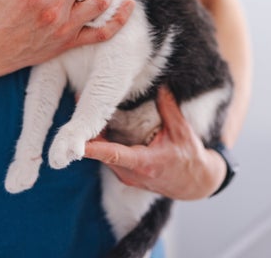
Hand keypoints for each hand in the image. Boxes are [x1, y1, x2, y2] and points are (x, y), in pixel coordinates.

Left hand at [84, 88, 226, 200]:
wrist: (194, 185)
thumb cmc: (189, 158)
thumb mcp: (183, 132)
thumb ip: (170, 109)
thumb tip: (161, 86)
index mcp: (145, 164)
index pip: (114, 155)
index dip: (94, 148)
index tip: (76, 141)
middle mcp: (131, 174)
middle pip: (102, 152)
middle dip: (89, 131)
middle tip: (80, 103)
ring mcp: (127, 177)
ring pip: (103, 156)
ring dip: (95, 136)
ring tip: (87, 110)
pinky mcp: (125, 176)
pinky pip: (108, 158)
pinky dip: (103, 143)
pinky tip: (99, 125)